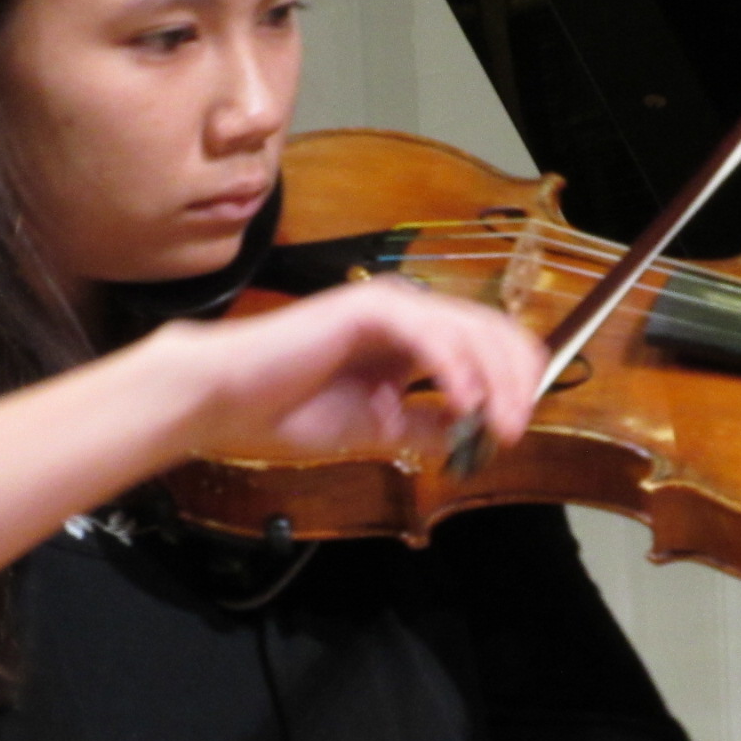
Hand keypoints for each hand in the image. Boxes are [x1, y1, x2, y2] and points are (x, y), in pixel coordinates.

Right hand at [160, 276, 547, 459]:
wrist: (224, 402)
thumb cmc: (284, 411)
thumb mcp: (376, 428)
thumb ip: (424, 425)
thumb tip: (472, 435)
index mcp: (409, 340)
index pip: (485, 345)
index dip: (513, 382)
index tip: (515, 429)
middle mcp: (406, 314)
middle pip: (491, 332)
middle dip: (516, 381)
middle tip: (516, 429)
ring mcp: (389, 305)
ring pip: (471, 329)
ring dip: (496, 379)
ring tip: (498, 424)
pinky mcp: (369, 307)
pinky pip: (432, 335)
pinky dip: (456, 370)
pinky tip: (464, 405)